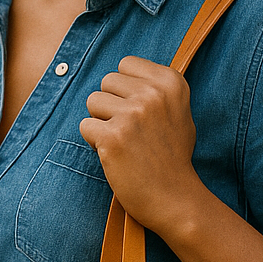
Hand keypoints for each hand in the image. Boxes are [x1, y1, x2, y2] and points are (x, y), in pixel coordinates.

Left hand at [80, 56, 202, 233]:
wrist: (174, 197)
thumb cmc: (172, 155)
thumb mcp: (178, 111)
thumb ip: (155, 87)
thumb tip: (123, 69)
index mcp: (171, 82)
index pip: (126, 64)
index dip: (126, 89)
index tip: (141, 112)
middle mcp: (153, 94)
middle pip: (106, 81)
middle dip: (111, 105)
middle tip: (131, 131)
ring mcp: (132, 114)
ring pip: (92, 101)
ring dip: (101, 122)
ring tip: (123, 142)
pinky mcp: (113, 137)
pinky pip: (85, 126)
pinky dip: (94, 142)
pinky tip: (115, 155)